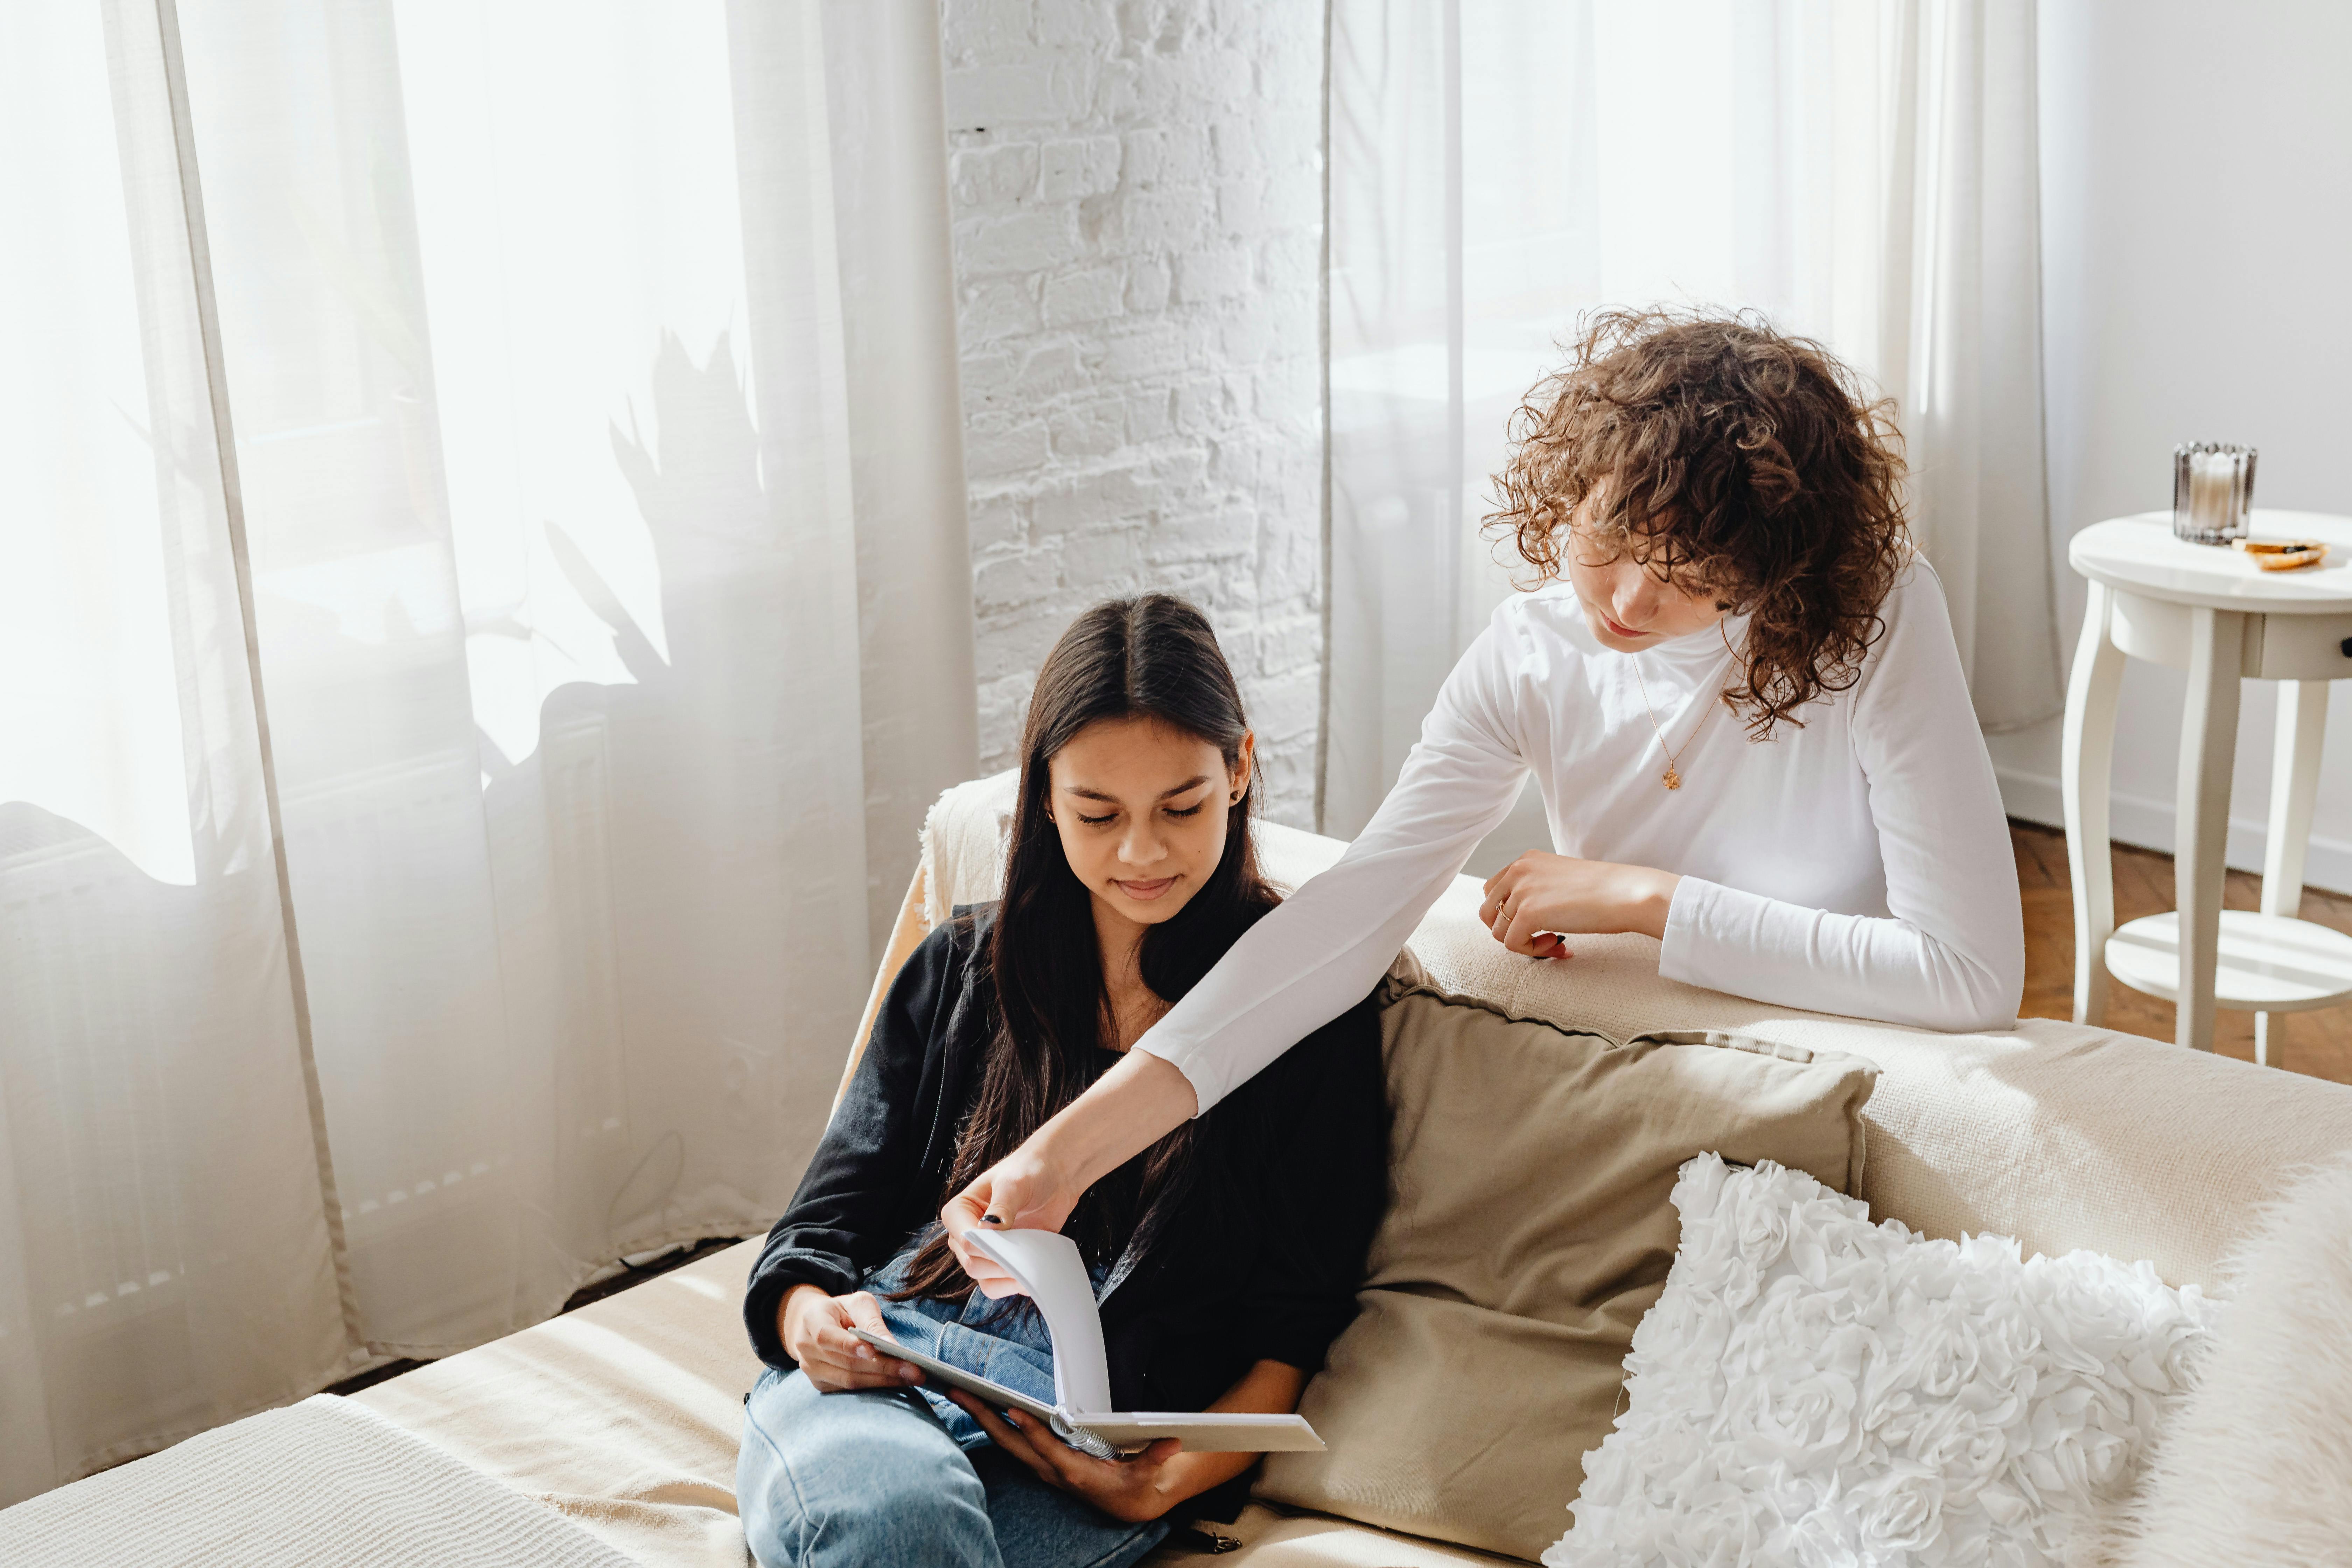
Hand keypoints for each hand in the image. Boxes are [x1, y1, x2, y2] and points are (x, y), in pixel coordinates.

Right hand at [778, 1285, 923, 1392]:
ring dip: (883, 1381)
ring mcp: (811, 1369)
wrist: (816, 1324)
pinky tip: (895, 1382)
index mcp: (812, 1320)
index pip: (827, 1336)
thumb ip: (872, 1321)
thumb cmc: (842, 1310)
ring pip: (849, 1381)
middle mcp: (806, 1348)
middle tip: (914, 1370)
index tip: (875, 1350)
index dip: (850, 1346)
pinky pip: (848, 1390)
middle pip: (846, 1363)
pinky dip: (874, 1387)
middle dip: (883, 1367)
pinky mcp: (820, 1384)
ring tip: (911, 1378)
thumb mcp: (857, 1303)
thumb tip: (892, 1346)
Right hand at [941, 1149, 1079, 1298]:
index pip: (964, 1240)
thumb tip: (989, 1229)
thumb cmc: (1029, 1170)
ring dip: (1008, 1278)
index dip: (985, 1247)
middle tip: (1025, 1255)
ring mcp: (986, 1250)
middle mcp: (966, 1234)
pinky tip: (1031, 1276)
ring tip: (1030, 1267)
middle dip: (1000, 1264)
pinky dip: (1015, 1284)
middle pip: (973, 1264)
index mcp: (959, 1212)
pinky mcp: (1005, 1260)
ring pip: (985, 1280)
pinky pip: (1002, 1284)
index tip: (1009, 1244)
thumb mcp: (1014, 1183)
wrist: (1055, 1176)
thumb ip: (1002, 1206)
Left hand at [943, 1389, 1182, 1523]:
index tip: (1012, 1410)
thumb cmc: (1135, 1486)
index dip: (1030, 1430)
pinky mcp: (1042, 1461)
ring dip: (982, 1418)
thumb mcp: (1147, 1475)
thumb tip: (1170, 1442)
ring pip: (1006, 1442)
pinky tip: (981, 1408)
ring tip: (961, 1393)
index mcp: (1074, 1472)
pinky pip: (1012, 1442)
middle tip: (960, 1392)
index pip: (1046, 1448)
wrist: (1129, 1503)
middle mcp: (1052, 1469)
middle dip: (985, 1418)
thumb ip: (1155, 1459)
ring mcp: (1043, 1466)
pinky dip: (994, 1425)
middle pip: (1011, 1444)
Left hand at [1478, 851, 1679, 957]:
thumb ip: (1538, 891)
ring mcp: (1521, 890)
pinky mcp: (1528, 912)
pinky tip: (1560, 946)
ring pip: (1498, 931)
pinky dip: (1533, 952)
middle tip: (1538, 938)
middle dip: (1508, 930)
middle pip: (1488, 911)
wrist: (1628, 893)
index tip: (1539, 925)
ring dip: (1525, 944)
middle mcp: (1518, 870)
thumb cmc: (1605, 891)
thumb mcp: (1561, 881)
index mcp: (1526, 860)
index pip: (1494, 891)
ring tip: (1555, 943)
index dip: (1510, 915)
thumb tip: (1520, 919)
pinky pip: (1512, 944)